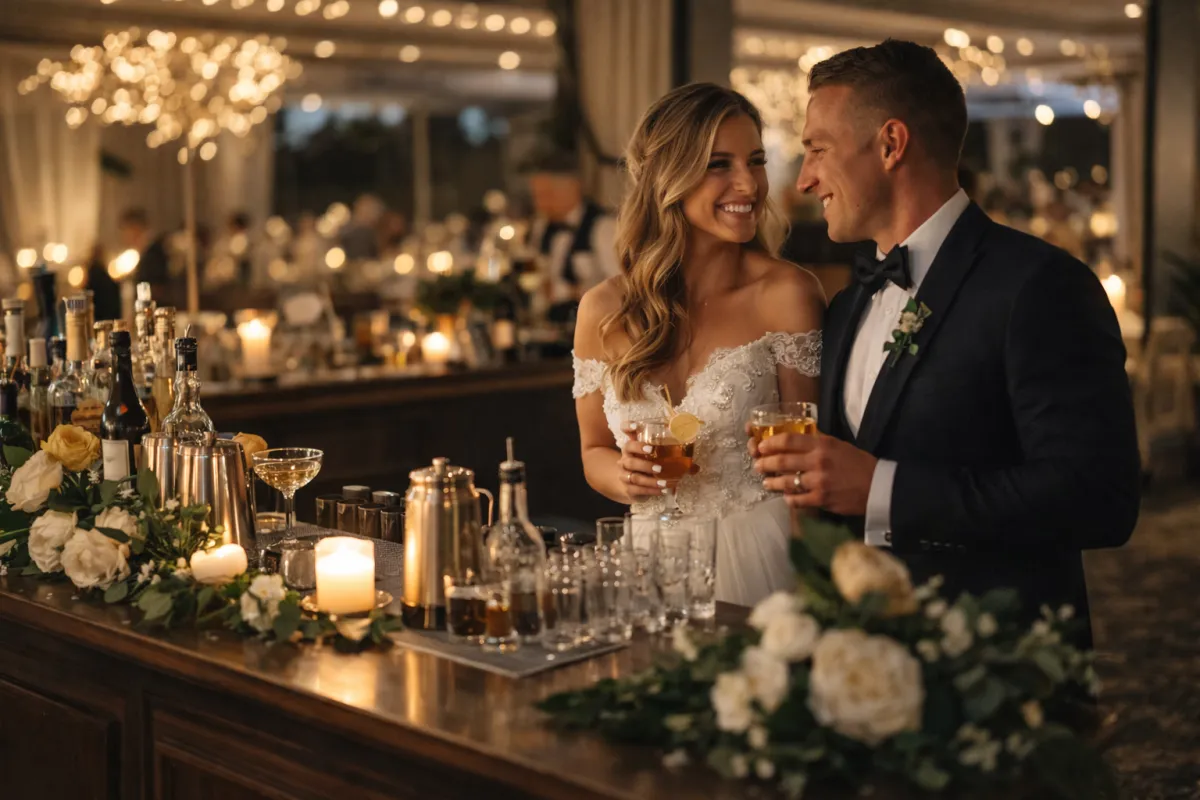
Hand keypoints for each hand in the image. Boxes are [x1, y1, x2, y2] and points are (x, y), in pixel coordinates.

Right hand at [617, 424, 670, 502]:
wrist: (630, 486)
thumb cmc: (646, 467)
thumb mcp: (656, 460)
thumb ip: (674, 460)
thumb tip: (695, 467)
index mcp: (633, 446)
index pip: (625, 431)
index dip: (628, 427)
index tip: (635, 426)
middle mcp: (625, 458)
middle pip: (629, 458)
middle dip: (644, 463)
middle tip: (659, 467)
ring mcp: (624, 474)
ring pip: (634, 476)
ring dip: (650, 480)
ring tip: (664, 482)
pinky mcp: (627, 488)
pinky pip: (637, 490)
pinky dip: (651, 490)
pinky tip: (662, 490)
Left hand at [752, 432, 877, 514]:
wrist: (878, 486)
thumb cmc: (858, 463)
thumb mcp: (838, 445)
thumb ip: (818, 440)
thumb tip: (798, 435)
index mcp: (822, 444)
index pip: (789, 440)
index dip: (771, 443)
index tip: (762, 446)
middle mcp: (818, 461)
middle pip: (783, 461)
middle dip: (765, 463)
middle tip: (758, 465)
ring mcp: (819, 482)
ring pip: (787, 482)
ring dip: (773, 482)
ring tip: (766, 483)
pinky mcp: (821, 499)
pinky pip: (798, 500)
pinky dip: (789, 499)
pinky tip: (786, 497)